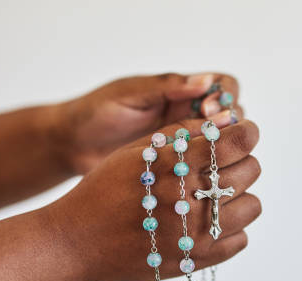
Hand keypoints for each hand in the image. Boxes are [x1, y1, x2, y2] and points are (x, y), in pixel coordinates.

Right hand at [45, 115, 260, 280]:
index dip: (247, 132)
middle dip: (243, 162)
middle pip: (250, 171)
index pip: (238, 141)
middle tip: (224, 165)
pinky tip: (210, 223)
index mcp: (177, 164)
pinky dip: (232, 229)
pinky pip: (240, 240)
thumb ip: (181, 134)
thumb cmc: (102, 190)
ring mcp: (196, 233)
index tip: (245, 133)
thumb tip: (223, 122)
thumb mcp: (136, 151)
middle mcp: (191, 198)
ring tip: (216, 197)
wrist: (77, 241)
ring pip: (252, 207)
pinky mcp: (195, 260)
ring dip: (240, 197)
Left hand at [49, 73, 240, 173]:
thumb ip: (166, 87)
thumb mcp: (130, 95)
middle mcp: (185, 114)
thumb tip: (206, 81)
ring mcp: (183, 142)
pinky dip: (207, 171)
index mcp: (178, 91)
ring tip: (209, 160)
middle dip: (230, 125)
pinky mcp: (174, 166)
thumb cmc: (96, 112)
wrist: (71, 144)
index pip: (222, 86)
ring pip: (220, 145)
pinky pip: (201, 167)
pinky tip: (201, 178)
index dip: (225, 97)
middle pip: (230, 117)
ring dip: (222, 151)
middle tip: (212, 137)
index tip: (210, 110)